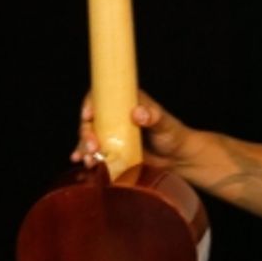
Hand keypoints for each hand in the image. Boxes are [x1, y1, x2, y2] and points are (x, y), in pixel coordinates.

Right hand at [72, 90, 190, 169]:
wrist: (179, 159)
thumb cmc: (174, 136)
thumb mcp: (166, 125)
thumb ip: (154, 117)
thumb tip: (138, 113)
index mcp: (126, 104)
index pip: (102, 97)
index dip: (90, 103)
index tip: (88, 115)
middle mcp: (115, 118)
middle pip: (91, 120)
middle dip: (86, 132)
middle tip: (93, 145)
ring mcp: (112, 135)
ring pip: (90, 136)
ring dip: (84, 147)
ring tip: (90, 159)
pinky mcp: (112, 151)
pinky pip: (94, 152)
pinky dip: (86, 156)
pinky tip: (82, 162)